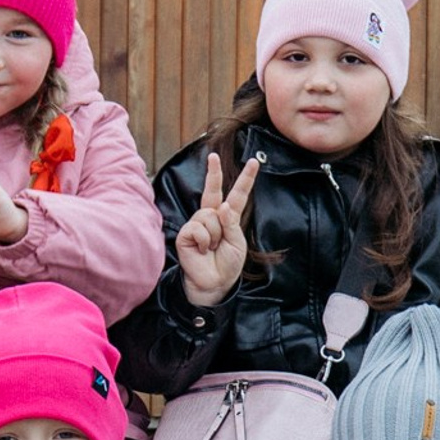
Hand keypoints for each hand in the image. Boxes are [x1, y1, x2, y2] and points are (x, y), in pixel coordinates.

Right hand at [174, 151, 261, 308]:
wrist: (214, 283)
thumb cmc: (227, 264)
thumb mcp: (237, 242)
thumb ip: (231, 223)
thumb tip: (222, 206)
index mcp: (228, 218)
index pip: (238, 195)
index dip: (245, 179)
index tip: (253, 162)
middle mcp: (211, 217)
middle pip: (213, 190)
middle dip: (213, 173)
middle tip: (213, 156)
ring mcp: (197, 224)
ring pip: (209, 215)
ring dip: (215, 235)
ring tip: (212, 248)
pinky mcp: (186, 233)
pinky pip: (199, 228)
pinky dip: (205, 240)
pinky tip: (202, 250)